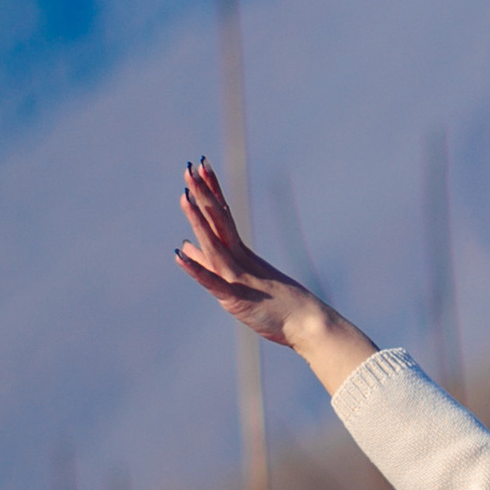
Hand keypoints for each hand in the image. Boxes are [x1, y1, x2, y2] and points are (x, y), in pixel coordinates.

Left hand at [174, 160, 376, 393]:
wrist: (309, 324)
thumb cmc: (278, 304)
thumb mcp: (237, 280)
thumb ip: (209, 263)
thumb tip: (184, 246)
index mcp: (240, 253)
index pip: (221, 215)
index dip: (210, 190)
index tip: (200, 166)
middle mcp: (239, 259)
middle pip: (218, 221)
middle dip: (204, 194)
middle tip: (191, 167)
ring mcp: (238, 277)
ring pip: (215, 244)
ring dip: (199, 221)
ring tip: (185, 197)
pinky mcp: (236, 298)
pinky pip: (214, 282)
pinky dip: (197, 269)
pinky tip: (181, 255)